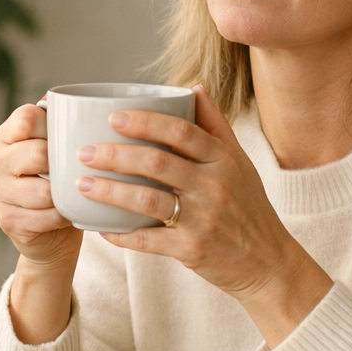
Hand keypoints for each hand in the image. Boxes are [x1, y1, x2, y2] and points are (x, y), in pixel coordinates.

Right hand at [0, 103, 82, 269]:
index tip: (68, 139)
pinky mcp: (7, 221)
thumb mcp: (55, 151)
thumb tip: (72, 102)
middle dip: (64, 164)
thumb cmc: (59, 184)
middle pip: (38, 153)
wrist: (52, 236)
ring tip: (76, 194)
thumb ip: (59, 127)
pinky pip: (46, 216)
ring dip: (66, 194)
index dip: (52, 126)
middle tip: (77, 172)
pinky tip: (69, 214)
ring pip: (43, 190)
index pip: (27, 118)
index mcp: (5, 137)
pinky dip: (64, 216)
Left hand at [76, 87, 332, 344]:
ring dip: (110, 191)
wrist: (270, 263)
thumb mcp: (240, 163)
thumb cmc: (249, 208)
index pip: (182, 131)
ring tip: (82, 184)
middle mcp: (214, 186)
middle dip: (115, 155)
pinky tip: (100, 228)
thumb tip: (192, 87)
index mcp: (224, 160)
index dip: (145, 122)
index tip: (114, 118)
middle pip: (157, 162)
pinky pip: (149, 240)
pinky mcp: (193, 249)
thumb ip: (215, 125)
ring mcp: (203, 219)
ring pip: (148, 200)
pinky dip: (122, 235)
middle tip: (84, 151)